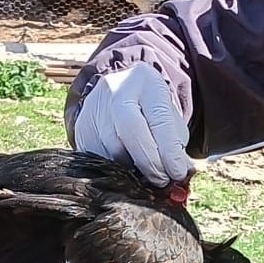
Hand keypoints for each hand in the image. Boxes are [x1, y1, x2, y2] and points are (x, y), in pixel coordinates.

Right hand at [73, 63, 191, 185]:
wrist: (121, 91)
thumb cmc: (150, 109)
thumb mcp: (169, 117)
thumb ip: (177, 143)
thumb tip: (182, 174)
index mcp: (146, 82)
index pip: (158, 119)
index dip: (169, 151)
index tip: (177, 173)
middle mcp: (116, 89)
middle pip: (130, 128)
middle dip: (149, 161)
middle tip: (161, 180)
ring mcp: (93, 106)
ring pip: (110, 147)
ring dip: (131, 170)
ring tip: (145, 178)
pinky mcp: (81, 126)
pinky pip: (95, 156)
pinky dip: (113, 170)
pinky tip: (125, 173)